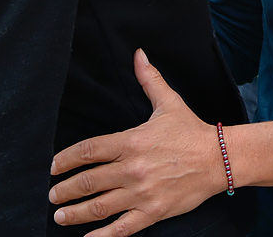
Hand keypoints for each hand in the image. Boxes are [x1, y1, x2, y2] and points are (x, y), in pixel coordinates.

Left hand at [50, 50, 223, 236]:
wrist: (219, 158)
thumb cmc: (191, 131)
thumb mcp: (168, 103)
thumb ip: (149, 79)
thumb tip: (138, 54)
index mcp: (131, 141)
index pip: (88, 150)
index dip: (65, 160)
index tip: (53, 166)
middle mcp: (132, 168)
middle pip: (87, 181)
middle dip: (65, 190)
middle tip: (52, 194)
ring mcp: (141, 192)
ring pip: (99, 206)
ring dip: (75, 213)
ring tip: (60, 215)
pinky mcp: (152, 211)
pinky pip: (121, 228)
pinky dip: (102, 236)